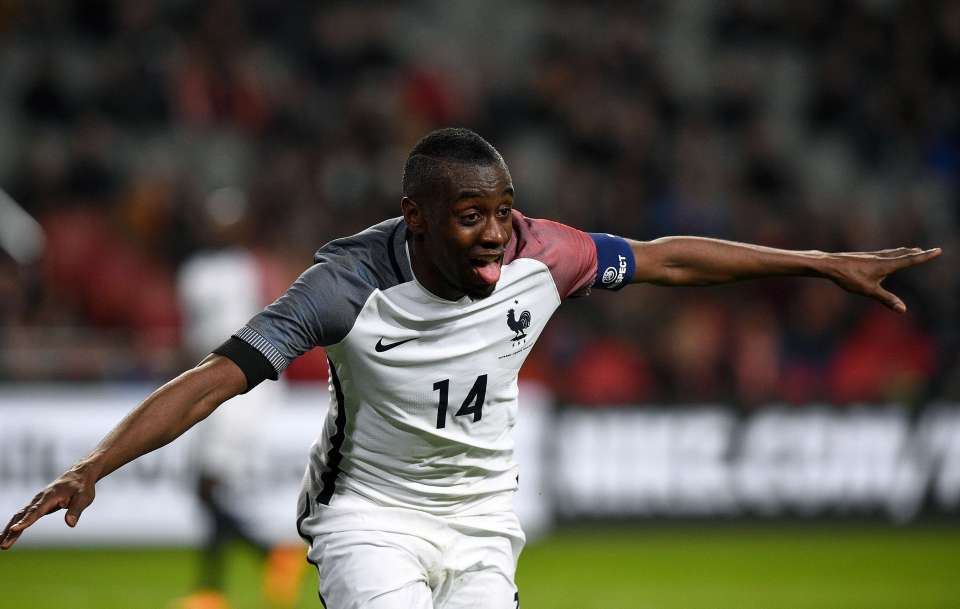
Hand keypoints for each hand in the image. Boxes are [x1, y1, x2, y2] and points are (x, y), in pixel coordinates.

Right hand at [0, 462, 98, 549]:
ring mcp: (37, 502)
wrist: (79, 475)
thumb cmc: (82, 487)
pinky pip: (22, 515)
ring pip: (19, 516)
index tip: (15, 529)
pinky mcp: (37, 505)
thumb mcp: (84, 498)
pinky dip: (14, 525)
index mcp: (50, 496)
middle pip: (23, 515)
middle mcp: (40, 499)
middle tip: (3, 546)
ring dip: (8, 530)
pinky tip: (6, 535)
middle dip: (12, 531)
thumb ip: (75, 510)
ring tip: (0, 545)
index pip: (36, 510)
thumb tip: (70, 524)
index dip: (26, 520)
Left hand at [825, 247, 940, 312]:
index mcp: (886, 264)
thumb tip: (903, 310)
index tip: (938, 250)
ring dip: (905, 251)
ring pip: (893, 252)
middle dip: (917, 253)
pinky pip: (883, 253)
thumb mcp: (869, 291)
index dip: (925, 256)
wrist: (830, 265)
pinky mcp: (864, 256)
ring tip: (912, 250)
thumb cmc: (849, 277)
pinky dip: (892, 253)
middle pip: (903, 254)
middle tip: (928, 250)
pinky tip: (886, 255)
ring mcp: (872, 255)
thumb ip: (886, 299)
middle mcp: (881, 257)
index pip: (910, 260)